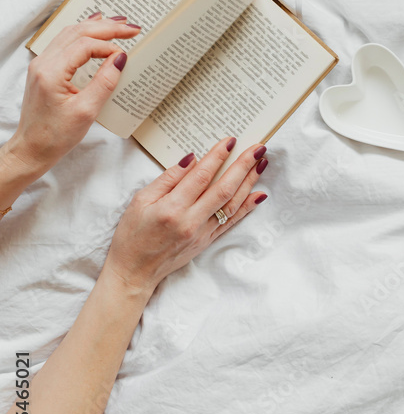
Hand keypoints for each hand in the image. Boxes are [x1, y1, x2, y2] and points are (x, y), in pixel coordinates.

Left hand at [7, 15, 140, 178]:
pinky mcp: (44, 69)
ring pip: (69, 34)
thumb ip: (104, 82)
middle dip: (107, 27)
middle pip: (77, 32)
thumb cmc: (55, 136)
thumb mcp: (86, 112)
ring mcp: (41, 64)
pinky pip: (64, 42)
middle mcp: (43, 63)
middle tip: (131, 27)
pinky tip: (93, 29)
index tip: (126, 55)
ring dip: (95, 27)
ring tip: (118, 23)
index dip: (108, 46)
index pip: (84, 46)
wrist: (32, 149)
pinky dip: (82, 34)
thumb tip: (119, 58)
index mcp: (51, 72)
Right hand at [103, 137, 268, 296]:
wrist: (134, 272)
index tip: (230, 141)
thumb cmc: (132, 235)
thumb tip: (191, 159)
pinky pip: (231, 222)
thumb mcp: (140, 200)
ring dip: (249, 182)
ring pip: (232, 204)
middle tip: (258, 148)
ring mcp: (202, 233)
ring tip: (262, 163)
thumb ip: (168, 179)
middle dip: (243, 166)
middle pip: (224, 188)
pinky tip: (259, 194)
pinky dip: (247, 207)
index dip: (218, 156)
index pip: (201, 176)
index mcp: (172, 207)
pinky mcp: (206, 242)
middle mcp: (191, 221)